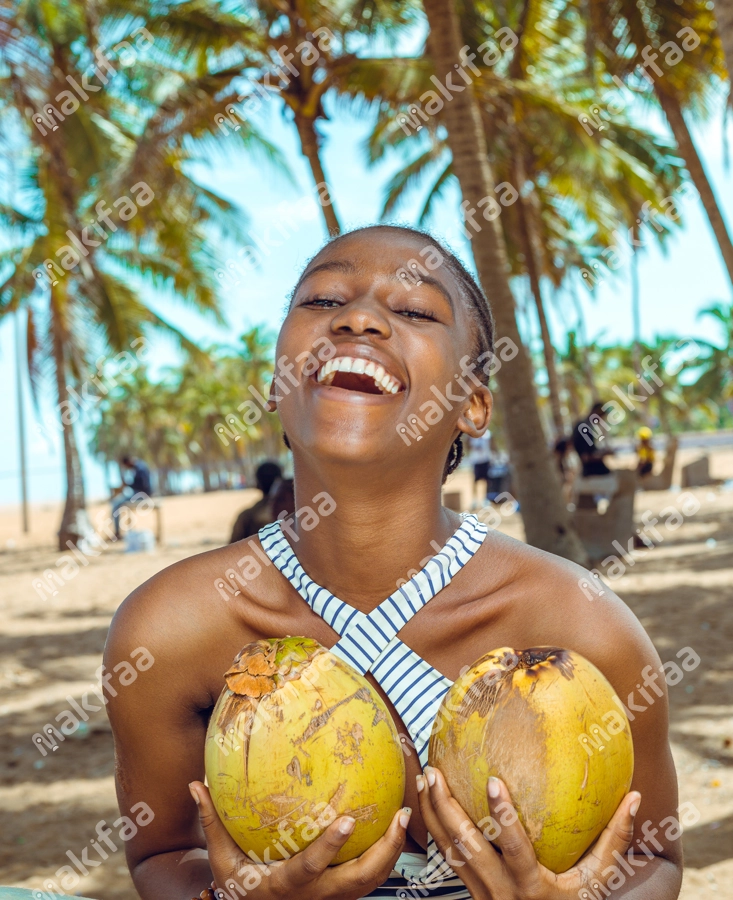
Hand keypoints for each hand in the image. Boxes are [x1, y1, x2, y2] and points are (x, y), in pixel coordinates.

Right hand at [189, 781, 410, 899]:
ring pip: (372, 882)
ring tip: (404, 815)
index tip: (348, 820)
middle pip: (359, 880)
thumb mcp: (221, 859)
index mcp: (284, 887)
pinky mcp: (343, 898)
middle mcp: (314, 898)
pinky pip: (370, 879)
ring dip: (392, 851)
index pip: (310, 868)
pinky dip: (386, 856)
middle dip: (384, 850)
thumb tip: (195, 783)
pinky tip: (394, 826)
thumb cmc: (237, 885)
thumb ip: (212, 822)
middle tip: (400, 814)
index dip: (330, 847)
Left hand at [416, 766, 640, 899]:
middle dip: (446, 810)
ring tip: (424, 777)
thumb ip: (615, 839)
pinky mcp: (470, 892)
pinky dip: (435, 829)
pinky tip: (426, 801)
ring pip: (449, 852)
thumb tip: (635, 797)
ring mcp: (481, 894)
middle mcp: (501, 892)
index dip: (503, 817)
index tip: (493, 780)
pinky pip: (448, 858)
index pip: (514, 849)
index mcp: (533, 887)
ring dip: (432, 815)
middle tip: (434, 771)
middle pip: (466, 849)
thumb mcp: (600, 881)